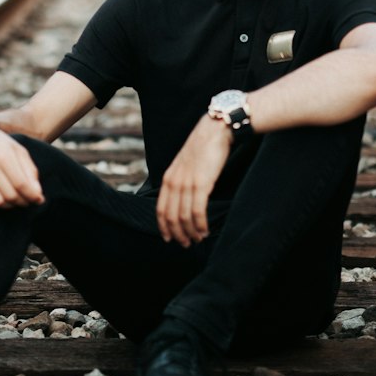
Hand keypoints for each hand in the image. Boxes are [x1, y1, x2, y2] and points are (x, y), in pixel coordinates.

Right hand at [0, 119, 44, 209]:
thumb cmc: (2, 146)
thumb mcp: (20, 152)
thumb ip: (30, 172)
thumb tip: (37, 194)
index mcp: (4, 156)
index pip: (21, 184)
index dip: (32, 195)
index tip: (39, 200)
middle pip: (10, 195)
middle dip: (23, 202)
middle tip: (28, 200)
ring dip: (10, 205)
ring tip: (15, 199)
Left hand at [156, 115, 231, 246]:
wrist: (215, 130)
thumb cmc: (204, 148)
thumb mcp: (185, 164)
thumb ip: (181, 180)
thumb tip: (184, 199)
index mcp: (168, 178)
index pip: (160, 209)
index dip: (164, 227)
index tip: (170, 238)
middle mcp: (174, 182)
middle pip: (171, 217)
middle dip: (178, 234)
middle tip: (186, 244)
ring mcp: (187, 183)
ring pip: (184, 217)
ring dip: (191, 232)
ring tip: (198, 239)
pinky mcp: (202, 183)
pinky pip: (197, 211)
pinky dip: (200, 224)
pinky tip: (205, 230)